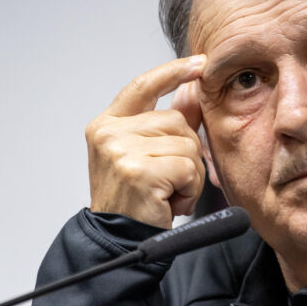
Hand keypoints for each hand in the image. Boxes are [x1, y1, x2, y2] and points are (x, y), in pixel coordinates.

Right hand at [85, 55, 206, 227]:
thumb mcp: (148, 156)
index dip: (173, 72)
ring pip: (187, 144)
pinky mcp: (139, 171)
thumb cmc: (135, 201)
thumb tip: (194, 89)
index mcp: (107, 125)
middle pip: (177, 120)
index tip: (199, 63)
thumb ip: (170, 122)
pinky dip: (189, 188)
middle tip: (168, 181)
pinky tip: (170, 202)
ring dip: (189, 173)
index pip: (143, 85)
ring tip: (168, 193)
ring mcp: (121, 151)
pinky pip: (188, 167)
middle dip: (186, 152)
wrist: (120, 241)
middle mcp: (109, 134)